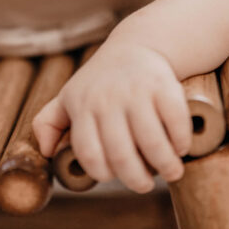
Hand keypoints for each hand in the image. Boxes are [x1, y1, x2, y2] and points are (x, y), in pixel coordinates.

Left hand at [32, 29, 191, 192]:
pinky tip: (181, 147)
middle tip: (145, 185)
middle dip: (137, 180)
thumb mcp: (69, 96)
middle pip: (121, 154)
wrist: (135, 44)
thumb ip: (48, 123)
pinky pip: (175, 120)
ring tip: (171, 172)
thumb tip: (46, 152)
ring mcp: (136, 91)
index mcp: (82, 106)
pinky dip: (181, 141)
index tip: (115, 177)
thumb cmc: (100, 82)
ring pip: (152, 142)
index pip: (89, 154)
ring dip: (165, 165)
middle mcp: (107, 99)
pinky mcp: (163, 84)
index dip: (103, 173)